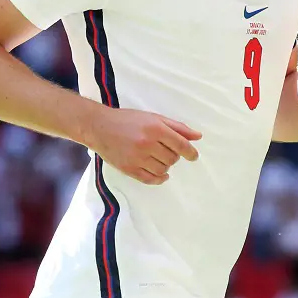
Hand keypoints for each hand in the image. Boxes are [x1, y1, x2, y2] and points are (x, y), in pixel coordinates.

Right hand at [87, 108, 201, 185]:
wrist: (99, 127)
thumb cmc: (128, 120)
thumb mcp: (154, 118)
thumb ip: (177, 127)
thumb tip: (198, 137)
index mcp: (155, 128)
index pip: (181, 145)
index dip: (191, 153)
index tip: (194, 156)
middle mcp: (147, 144)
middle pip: (173, 158)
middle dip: (173, 155)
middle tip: (164, 149)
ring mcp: (137, 158)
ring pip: (163, 170)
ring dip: (165, 166)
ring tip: (157, 157)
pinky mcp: (129, 169)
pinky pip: (151, 179)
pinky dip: (159, 179)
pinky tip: (160, 174)